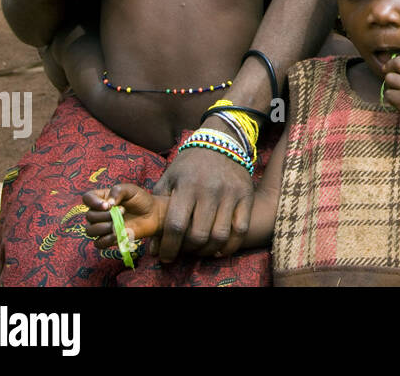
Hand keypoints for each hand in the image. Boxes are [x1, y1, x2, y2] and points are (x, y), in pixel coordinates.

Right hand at [83, 183, 165, 252]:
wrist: (153, 214)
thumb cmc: (141, 199)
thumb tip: (107, 204)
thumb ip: (117, 192)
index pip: (87, 198)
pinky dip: (106, 239)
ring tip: (119, 223)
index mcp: (102, 198)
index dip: (93, 202)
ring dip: (104, 227)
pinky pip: (99, 243)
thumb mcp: (130, 189)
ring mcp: (103, 227)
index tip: (107, 205)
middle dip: (105, 215)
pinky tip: (118, 234)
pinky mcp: (109, 239)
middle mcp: (99, 213)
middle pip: (89, 216)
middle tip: (123, 210)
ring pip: (90, 230)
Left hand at [151, 139, 254, 260]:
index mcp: (187, 186)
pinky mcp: (246, 195)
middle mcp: (210, 190)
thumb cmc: (189, 165)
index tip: (165, 257)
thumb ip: (158, 212)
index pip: (176, 225)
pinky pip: (241, 229)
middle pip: (199, 235)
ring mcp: (230, 193)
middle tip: (184, 251)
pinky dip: (231, 245)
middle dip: (188, 250)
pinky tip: (220, 248)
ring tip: (200, 249)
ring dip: (208, 250)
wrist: (221, 141)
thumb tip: (152, 247)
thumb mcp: (168, 180)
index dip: (169, 246)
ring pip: (220, 235)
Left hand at [381, 54, 399, 131]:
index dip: (395, 62)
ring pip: (389, 78)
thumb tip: (395, 62)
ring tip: (399, 94)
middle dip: (388, 68)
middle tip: (387, 75)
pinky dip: (391, 99)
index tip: (392, 68)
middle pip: (396, 63)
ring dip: (390, 86)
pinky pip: (388, 93)